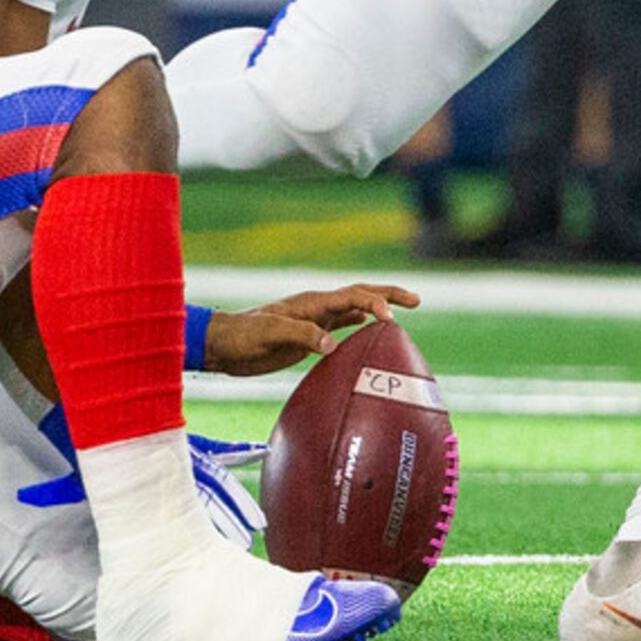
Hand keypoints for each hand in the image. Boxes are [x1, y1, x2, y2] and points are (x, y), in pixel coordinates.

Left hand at [204, 283, 419, 375]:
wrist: (223, 345)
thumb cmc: (243, 337)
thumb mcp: (271, 335)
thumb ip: (302, 336)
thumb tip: (333, 345)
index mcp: (311, 303)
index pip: (352, 297)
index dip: (375, 304)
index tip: (391, 319)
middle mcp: (317, 308)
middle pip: (360, 295)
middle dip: (388, 296)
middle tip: (416, 299)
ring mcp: (315, 321)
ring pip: (354, 310)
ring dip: (377, 310)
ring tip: (401, 314)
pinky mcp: (309, 337)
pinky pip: (342, 328)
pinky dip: (360, 327)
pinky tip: (370, 333)